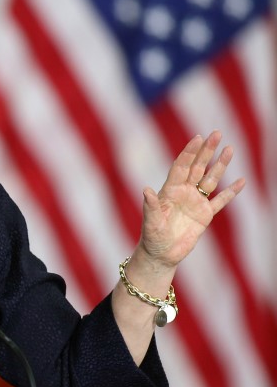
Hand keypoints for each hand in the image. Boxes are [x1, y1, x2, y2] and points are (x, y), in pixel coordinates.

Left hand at [139, 131, 244, 267]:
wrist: (161, 254)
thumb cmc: (151, 237)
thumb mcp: (150, 222)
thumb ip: (150, 205)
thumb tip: (145, 189)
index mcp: (170, 190)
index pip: (181, 166)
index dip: (189, 152)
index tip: (197, 137)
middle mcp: (184, 192)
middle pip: (197, 167)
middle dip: (206, 150)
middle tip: (217, 133)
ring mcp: (196, 202)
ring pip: (210, 179)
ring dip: (220, 165)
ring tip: (230, 149)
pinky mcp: (205, 215)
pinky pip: (221, 201)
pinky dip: (231, 192)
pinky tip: (241, 181)